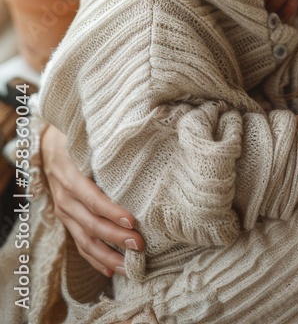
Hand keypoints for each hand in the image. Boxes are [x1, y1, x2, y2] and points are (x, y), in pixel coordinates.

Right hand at [41, 124, 143, 276]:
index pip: (93, 199)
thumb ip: (105, 147)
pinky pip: (79, 244)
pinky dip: (94, 259)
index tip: (133, 221)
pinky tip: (110, 270)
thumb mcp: (85, 138)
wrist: (47, 144)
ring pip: (85, 241)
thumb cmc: (74, 138)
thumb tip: (136, 146)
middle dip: (116, 237)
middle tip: (139, 245)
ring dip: (107, 256)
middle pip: (91, 224)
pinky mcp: (66, 220)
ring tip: (129, 266)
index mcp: (70, 177)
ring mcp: (64, 212)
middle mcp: (65, 199)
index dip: (112, 212)